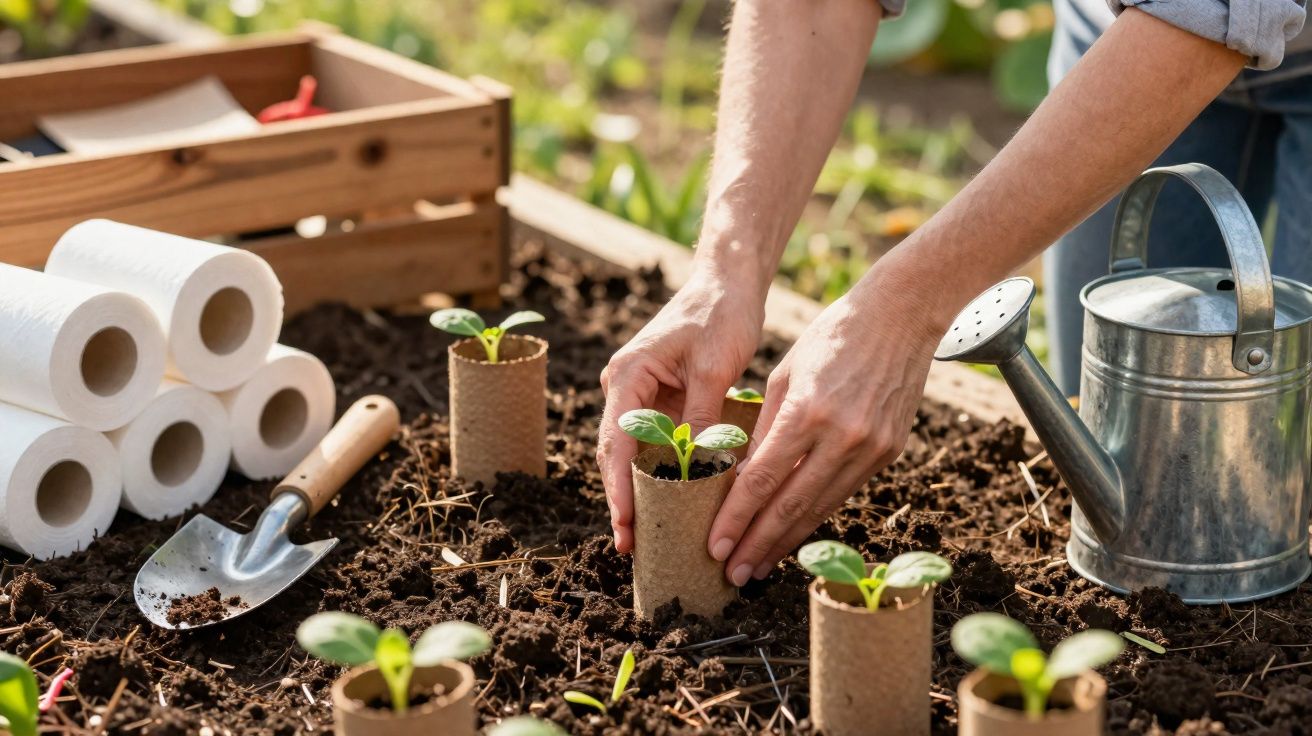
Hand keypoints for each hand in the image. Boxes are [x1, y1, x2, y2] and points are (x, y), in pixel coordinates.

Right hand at [598, 273, 764, 552]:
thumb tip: (696, 471)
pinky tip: (666, 503)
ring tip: (643, 537)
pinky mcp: (658, 398)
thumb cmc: (719, 315)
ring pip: (631, 452)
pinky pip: (652, 442)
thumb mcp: (713, 368)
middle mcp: (624, 386)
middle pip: (616, 453)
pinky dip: (657, 472)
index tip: (625, 524)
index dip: (618, 488)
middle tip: (630, 546)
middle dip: (621, 499)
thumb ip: (701, 418)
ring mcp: (638, 393)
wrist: (727, 282)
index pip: (617, 442)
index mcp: (628, 375)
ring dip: (636, 491)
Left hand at [707, 266, 944, 584]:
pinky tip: (794, 533)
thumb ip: (763, 427)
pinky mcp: (889, 451)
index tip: (716, 547)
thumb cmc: (830, 337)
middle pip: (792, 504)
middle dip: (758, 544)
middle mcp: (842, 435)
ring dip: (787, 541)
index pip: (763, 478)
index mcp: (808, 410)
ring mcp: (871, 447)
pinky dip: (816, 516)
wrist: (901, 316)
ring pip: (821, 507)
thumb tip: (741, 478)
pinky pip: (844, 493)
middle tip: (733, 574)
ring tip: (759, 565)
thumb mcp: (784, 374)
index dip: (737, 518)